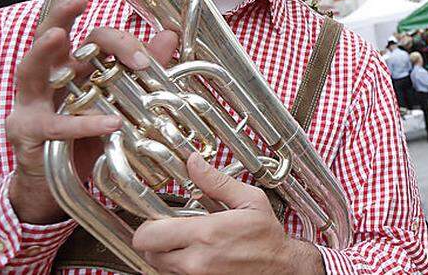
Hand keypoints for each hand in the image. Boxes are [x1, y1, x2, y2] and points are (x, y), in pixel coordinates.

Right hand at [5, 0, 177, 223]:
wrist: (56, 186)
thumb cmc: (85, 138)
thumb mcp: (118, 103)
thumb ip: (142, 70)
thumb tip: (170, 37)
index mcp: (72, 67)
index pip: (91, 39)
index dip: (119, 41)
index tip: (146, 55)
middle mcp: (47, 78)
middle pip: (49, 38)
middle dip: (60, 16)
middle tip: (77, 0)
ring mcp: (31, 103)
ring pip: (30, 69)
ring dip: (43, 50)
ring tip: (61, 36)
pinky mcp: (28, 132)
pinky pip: (57, 125)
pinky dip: (84, 122)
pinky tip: (109, 122)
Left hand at [134, 153, 322, 273]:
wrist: (281, 269)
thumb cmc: (267, 237)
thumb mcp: (250, 201)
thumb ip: (216, 182)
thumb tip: (194, 163)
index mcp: (206, 234)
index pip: (148, 235)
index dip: (149, 223)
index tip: (161, 216)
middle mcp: (195, 261)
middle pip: (146, 252)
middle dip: (155, 238)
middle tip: (172, 229)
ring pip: (158, 265)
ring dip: (166, 253)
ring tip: (188, 242)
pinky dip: (177, 265)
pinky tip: (195, 255)